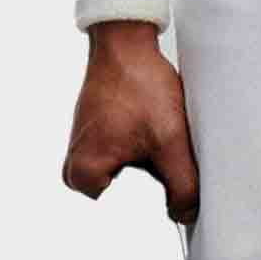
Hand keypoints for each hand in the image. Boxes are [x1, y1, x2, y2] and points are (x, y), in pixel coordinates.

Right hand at [63, 20, 199, 223]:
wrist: (127, 43)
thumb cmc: (141, 89)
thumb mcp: (171, 144)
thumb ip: (182, 188)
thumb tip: (185, 216)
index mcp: (84, 173)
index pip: (123, 209)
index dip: (154, 188)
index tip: (158, 162)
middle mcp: (75, 162)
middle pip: (126, 188)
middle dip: (150, 170)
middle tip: (157, 140)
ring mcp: (83, 143)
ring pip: (125, 167)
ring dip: (147, 153)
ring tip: (154, 126)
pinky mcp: (95, 128)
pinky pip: (120, 148)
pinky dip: (139, 139)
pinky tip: (150, 119)